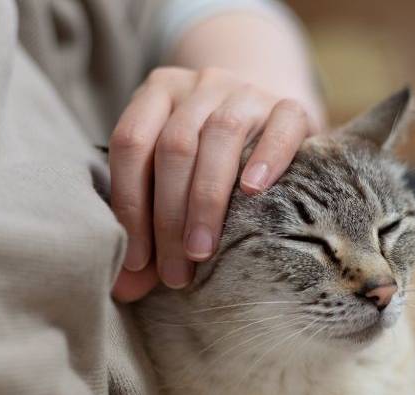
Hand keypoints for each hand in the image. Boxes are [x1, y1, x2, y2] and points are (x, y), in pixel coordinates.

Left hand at [109, 67, 318, 301]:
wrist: (270, 119)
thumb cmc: (209, 160)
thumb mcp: (172, 181)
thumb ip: (146, 227)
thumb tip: (123, 290)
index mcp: (158, 93)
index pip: (131, 143)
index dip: (129, 204)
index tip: (136, 261)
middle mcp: (199, 84)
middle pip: (174, 146)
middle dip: (168, 216)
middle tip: (174, 272)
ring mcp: (246, 91)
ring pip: (220, 136)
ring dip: (206, 201)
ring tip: (202, 251)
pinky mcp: (290, 106)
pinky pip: (280, 126)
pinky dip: (266, 159)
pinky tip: (254, 193)